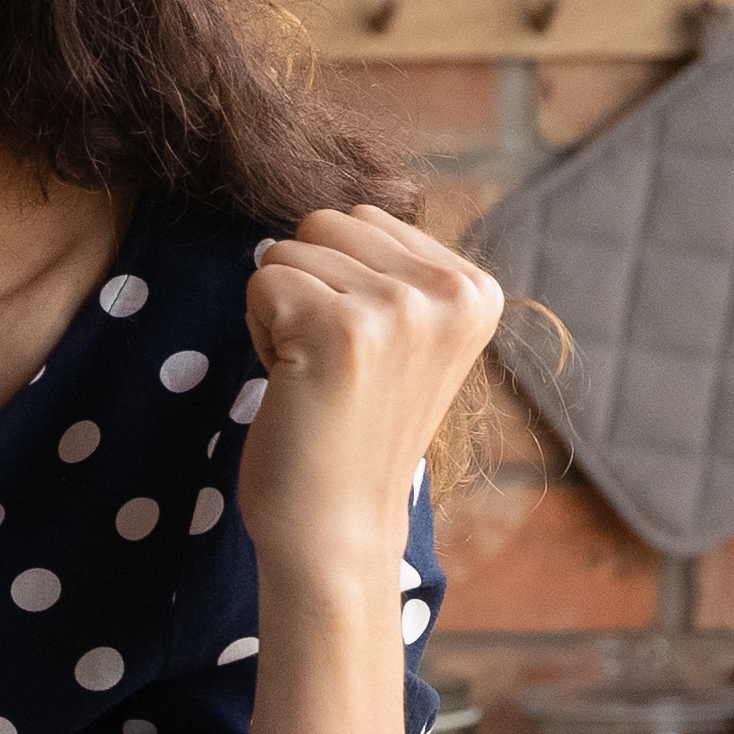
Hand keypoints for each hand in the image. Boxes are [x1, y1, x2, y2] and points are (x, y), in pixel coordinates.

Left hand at [234, 203, 500, 607]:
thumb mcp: (406, 337)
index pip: (363, 218)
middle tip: (329, 365)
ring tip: (315, 377)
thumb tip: (343, 204)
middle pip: (324, 221)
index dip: (338, 280)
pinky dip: (259, 332)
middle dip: (306, 286)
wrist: (336, 529)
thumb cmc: (352, 431)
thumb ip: (393, 268)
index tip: (359, 353)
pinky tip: (294, 385)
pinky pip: (261, 280)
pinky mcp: (342, 329)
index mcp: (475, 289)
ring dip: (281, 312)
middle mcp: (449, 293)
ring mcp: (399, 309)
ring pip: (287, 248)